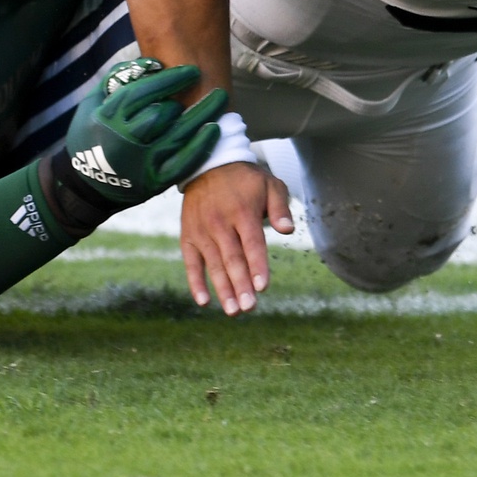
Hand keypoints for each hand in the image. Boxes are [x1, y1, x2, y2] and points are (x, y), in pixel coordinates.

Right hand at [61, 58, 223, 209]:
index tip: (192, 71)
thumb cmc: (92, 135)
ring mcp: (141, 163)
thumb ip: (118, 79)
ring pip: (177, 136)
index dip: (171, 79)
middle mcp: (125, 140)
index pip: (144, 92)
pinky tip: (214, 129)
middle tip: (203, 87)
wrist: (86, 185)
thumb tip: (151, 64)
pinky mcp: (154, 181)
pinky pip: (182, 164)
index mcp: (109, 117)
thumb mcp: (93, 103)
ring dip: (202, 115)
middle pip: (163, 114)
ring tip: (220, 99)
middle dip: (185, 99)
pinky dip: (200, 147)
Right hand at [180, 161, 293, 315]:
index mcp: (242, 211)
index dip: (257, 265)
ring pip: (214, 265)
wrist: (208, 165)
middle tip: (249, 308)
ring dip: (223, 290)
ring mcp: (202, 231)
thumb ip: (280, 207)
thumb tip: (287, 230)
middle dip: (241, 285)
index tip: (263, 287)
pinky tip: (204, 301)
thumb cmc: (245, 180)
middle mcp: (220, 223)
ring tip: (233, 311)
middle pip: (232, 258)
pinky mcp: (189, 236)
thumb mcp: (269, 184)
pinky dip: (196, 282)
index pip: (252, 243)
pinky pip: (191, 263)